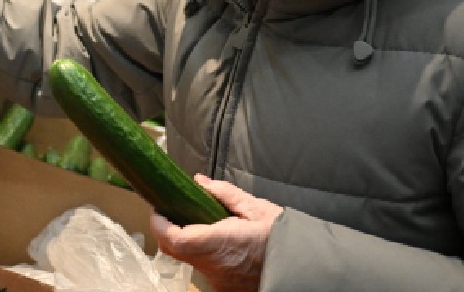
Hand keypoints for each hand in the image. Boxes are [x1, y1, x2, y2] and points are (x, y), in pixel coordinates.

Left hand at [150, 174, 283, 291]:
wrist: (304, 268)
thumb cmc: (283, 237)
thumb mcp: (257, 208)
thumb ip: (225, 194)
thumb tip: (199, 182)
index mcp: (221, 242)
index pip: (175, 238)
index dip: (160, 224)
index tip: (159, 209)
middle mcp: (215, 266)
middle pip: (175, 251)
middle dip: (167, 231)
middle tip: (171, 212)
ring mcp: (219, 280)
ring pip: (189, 260)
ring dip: (186, 242)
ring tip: (199, 223)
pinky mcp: (225, 288)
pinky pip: (206, 269)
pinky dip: (204, 254)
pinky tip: (218, 242)